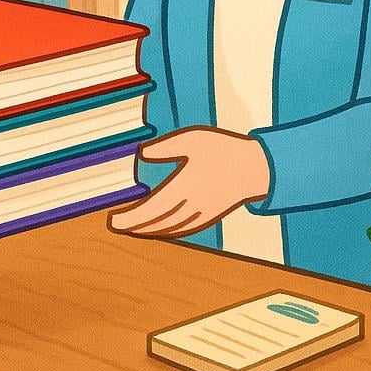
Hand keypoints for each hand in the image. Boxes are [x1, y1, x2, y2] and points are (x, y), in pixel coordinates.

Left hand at [108, 127, 269, 238]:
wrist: (256, 168)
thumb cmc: (224, 150)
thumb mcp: (191, 140)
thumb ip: (164, 148)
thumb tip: (141, 153)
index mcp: (184, 188)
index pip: (151, 210)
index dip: (130, 219)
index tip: (113, 220)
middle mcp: (191, 206)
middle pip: (157, 223)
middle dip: (134, 226)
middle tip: (116, 225)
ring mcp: (201, 214)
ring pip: (170, 229)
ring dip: (149, 230)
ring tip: (132, 228)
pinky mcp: (209, 215)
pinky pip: (183, 229)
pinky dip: (166, 231)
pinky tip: (159, 228)